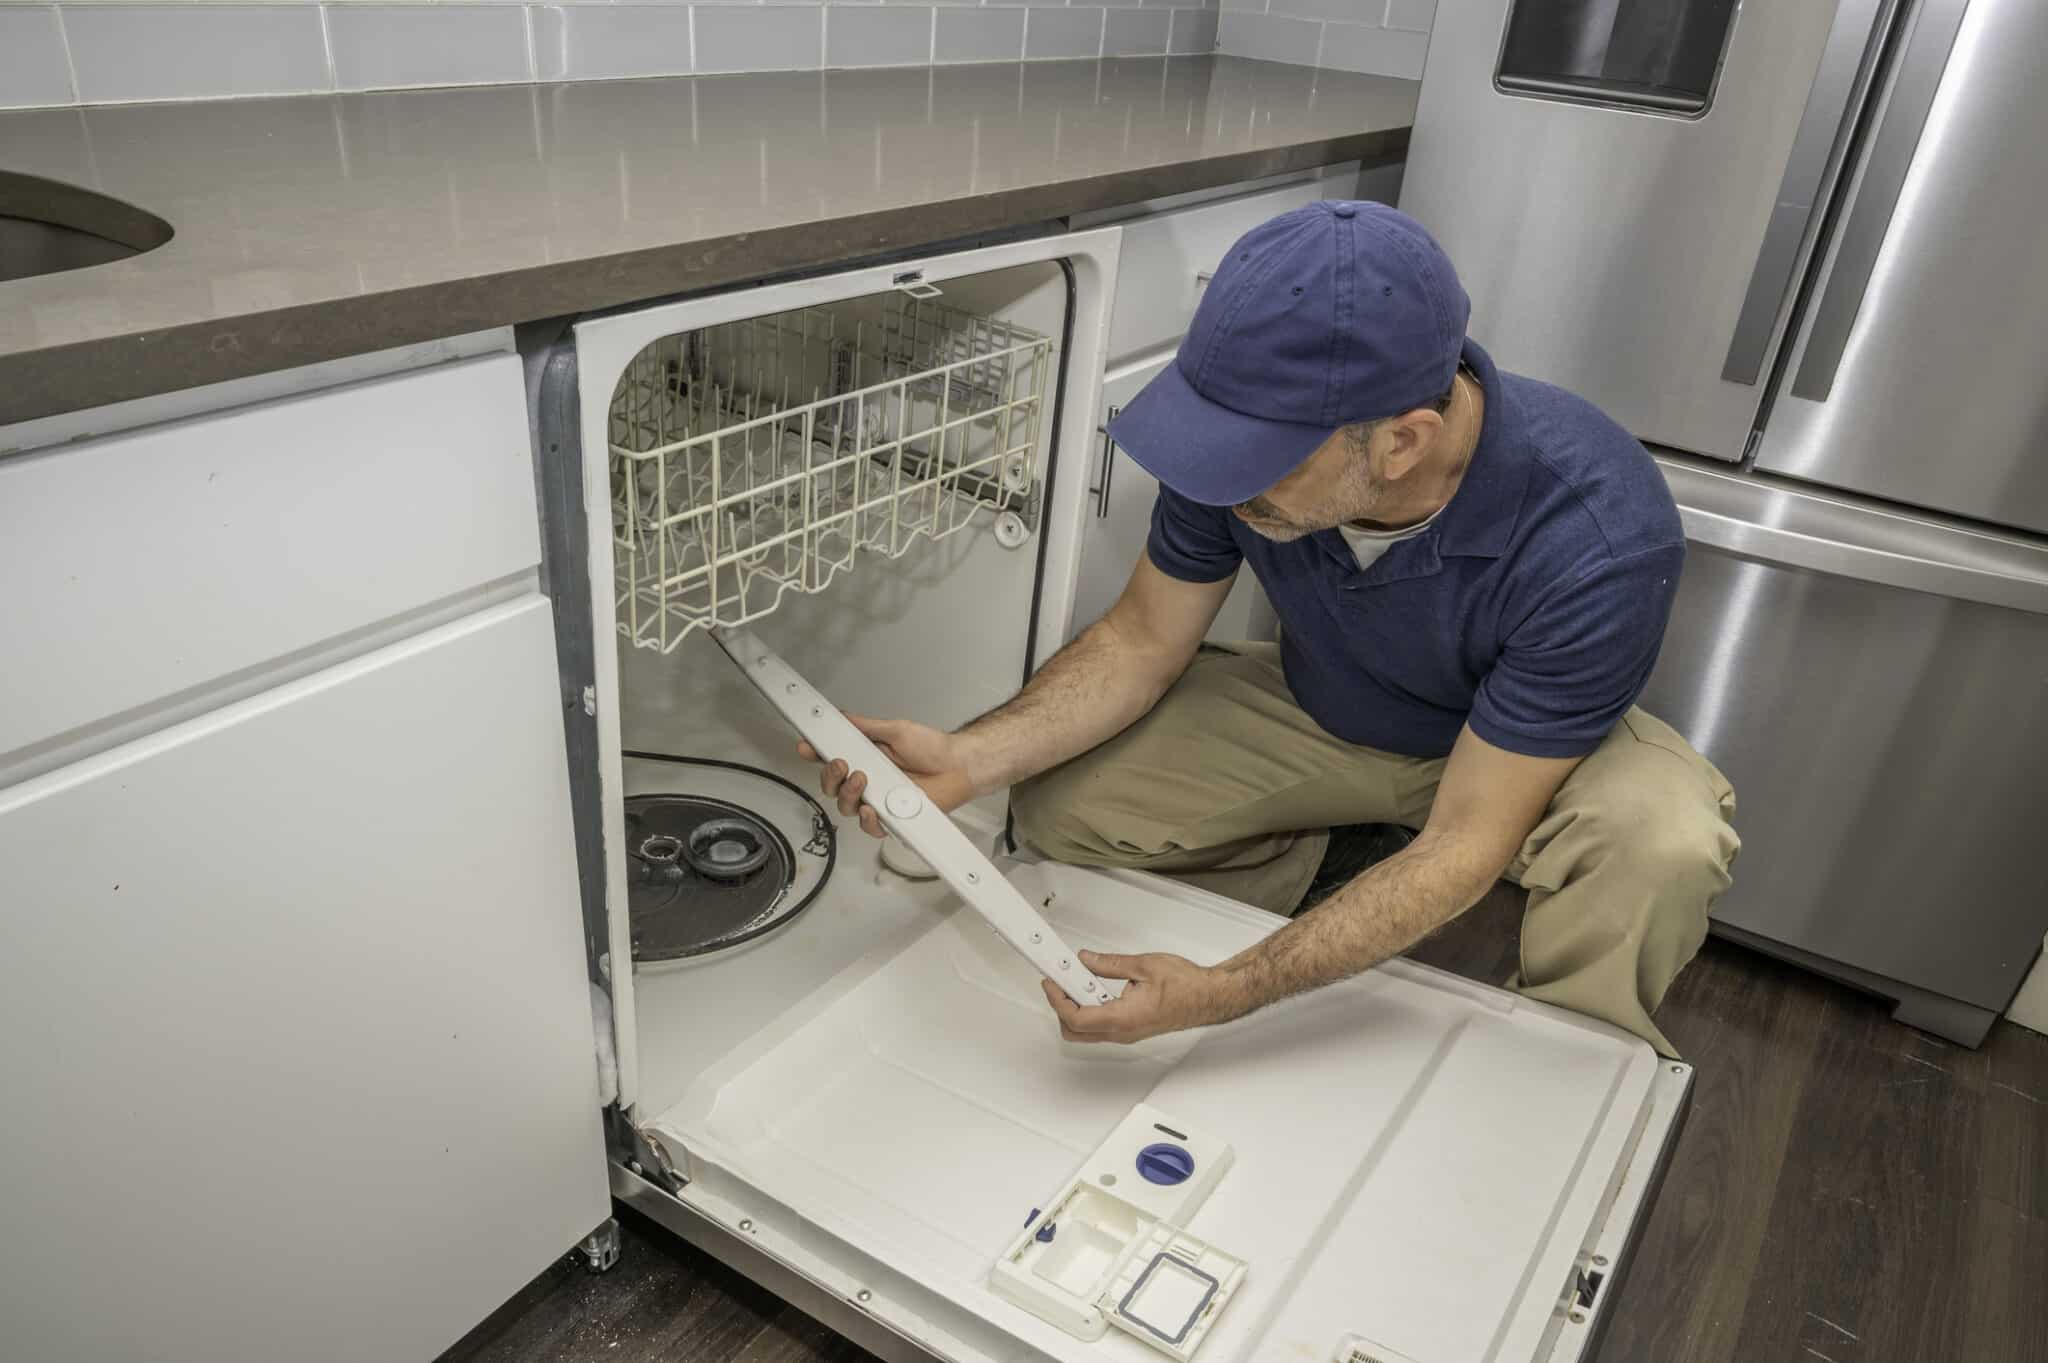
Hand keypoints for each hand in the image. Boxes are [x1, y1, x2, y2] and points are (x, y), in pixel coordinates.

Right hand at [798, 715, 978, 838]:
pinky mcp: (892, 817)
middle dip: (830, 776)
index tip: (807, 747)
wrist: (958, 766)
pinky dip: (868, 820)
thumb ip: (867, 727)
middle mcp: (869, 780)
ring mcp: (879, 800)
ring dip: (848, 795)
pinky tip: (870, 809)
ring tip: (862, 780)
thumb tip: (842, 717)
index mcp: (866, 758)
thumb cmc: (933, 748)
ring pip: (847, 807)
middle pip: (833, 786)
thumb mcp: (896, 730)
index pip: (832, 758)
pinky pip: (871, 827)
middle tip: (841, 764)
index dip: (816, 754)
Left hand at [1040, 950, 1235, 1043]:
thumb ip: (1109, 963)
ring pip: (1086, 1030)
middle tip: (1060, 980)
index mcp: (1123, 1018)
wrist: (1208, 998)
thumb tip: (1086, 960)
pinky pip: (1100, 1025)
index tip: (1051, 981)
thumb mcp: (1143, 965)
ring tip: (1078, 978)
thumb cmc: (1186, 986)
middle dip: (1060, 1006)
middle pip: (1074, 1030)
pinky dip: (1090, 1007)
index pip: (1076, 1017)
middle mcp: (1122, 1032)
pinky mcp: (1130, 1029)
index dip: (1057, 999)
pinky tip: (1094, 987)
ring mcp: (1125, 1033)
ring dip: (1075, 1006)